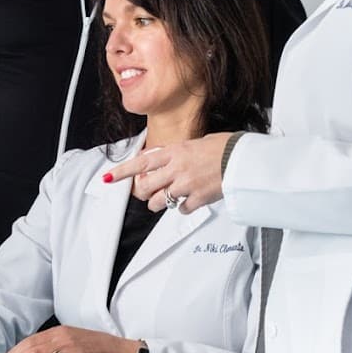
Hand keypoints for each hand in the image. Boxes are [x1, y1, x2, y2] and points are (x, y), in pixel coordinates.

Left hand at [105, 132, 230, 213]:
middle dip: (142, 192)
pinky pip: (181, 209)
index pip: (141, 162)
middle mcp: (176, 169)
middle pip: (146, 186)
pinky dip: (182, 207)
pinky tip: (188, 201)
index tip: (108, 177)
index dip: (122, 171)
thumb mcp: (195, 143)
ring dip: (159, 203)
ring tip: (166, 199)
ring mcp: (186, 185)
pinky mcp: (198, 199)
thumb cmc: (224, 147)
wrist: (243, 158)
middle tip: (145, 193)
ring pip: (160, 201)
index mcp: (174, 152)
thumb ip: (177, 153)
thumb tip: (166, 159)